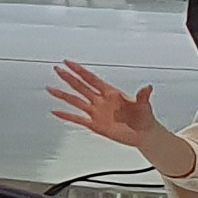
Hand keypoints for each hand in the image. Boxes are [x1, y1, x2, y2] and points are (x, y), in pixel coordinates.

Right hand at [50, 59, 180, 162]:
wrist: (143, 134)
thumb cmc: (144, 118)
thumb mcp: (144, 105)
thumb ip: (143, 96)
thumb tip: (147, 87)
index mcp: (111, 93)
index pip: (91, 79)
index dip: (80, 70)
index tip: (68, 63)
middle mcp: (101, 101)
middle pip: (80, 87)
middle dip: (68, 78)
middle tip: (57, 69)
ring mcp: (96, 112)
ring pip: (76, 101)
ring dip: (63, 95)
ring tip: (50, 88)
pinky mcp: (95, 125)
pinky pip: (77, 119)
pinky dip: (66, 116)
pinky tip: (56, 112)